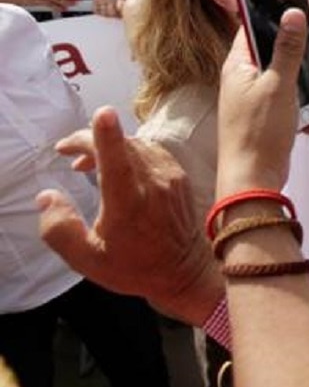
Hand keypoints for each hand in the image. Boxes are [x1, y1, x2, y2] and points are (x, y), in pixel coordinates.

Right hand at [37, 107, 221, 324]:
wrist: (185, 272)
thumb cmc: (135, 268)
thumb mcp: (86, 260)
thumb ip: (60, 228)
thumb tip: (46, 196)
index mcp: (129, 202)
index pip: (118, 158)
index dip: (107, 134)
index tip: (101, 114)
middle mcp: (153, 183)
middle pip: (122, 144)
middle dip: (90, 139)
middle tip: (67, 151)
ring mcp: (171, 177)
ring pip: (137, 144)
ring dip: (109, 145)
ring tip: (86, 162)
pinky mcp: (180, 176)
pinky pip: (151, 151)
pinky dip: (130, 150)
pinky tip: (117, 165)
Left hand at [217, 9, 308, 193]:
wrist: (253, 182)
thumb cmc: (259, 131)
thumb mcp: (279, 85)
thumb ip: (288, 48)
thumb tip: (292, 13)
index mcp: (240, 66)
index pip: (255, 30)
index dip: (279, 21)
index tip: (304, 16)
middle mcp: (247, 81)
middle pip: (283, 57)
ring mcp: (259, 102)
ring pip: (294, 84)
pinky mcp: (271, 121)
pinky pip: (295, 109)